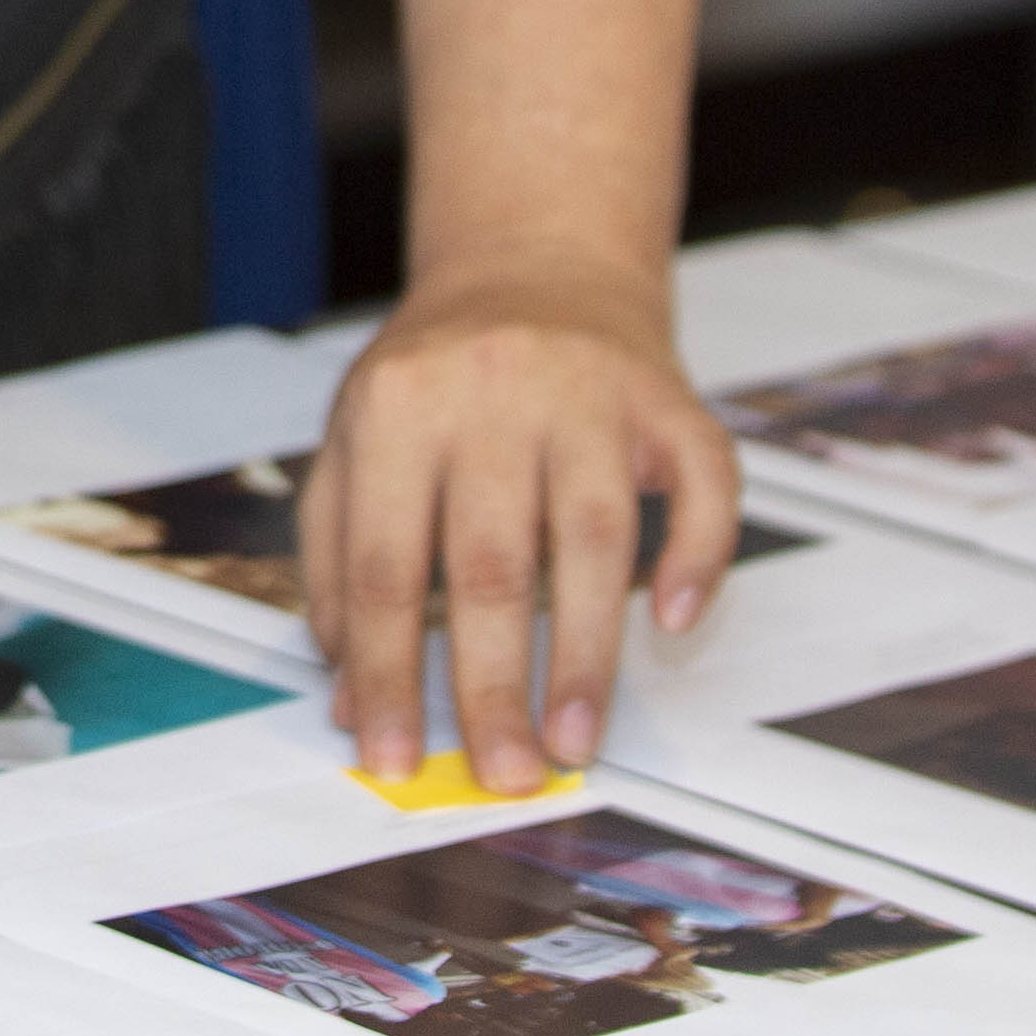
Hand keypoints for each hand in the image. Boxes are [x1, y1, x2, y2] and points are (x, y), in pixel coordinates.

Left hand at [301, 268, 739, 793]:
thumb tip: (349, 695)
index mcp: (396, 408)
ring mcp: (589, 392)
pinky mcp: (670, 400)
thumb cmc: (438, 378)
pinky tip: (674, 620)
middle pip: (490, 563)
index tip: (394, 755)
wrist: (534, 262)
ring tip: (575, 741)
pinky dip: (695, 553)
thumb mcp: (356, 441)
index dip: (388, 671)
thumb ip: (336, 564)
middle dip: (494, 687)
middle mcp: (492, 393)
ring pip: (593, 538)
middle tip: (505, 774)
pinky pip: (700, 484)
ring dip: (587, 656)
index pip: (384, 563)